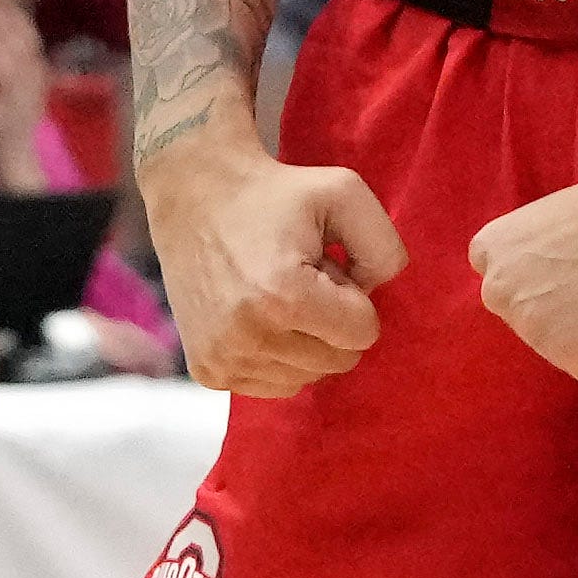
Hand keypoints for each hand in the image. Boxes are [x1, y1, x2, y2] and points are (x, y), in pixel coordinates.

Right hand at [140, 132, 394, 393]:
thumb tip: (377, 296)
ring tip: (276, 293)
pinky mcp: (206, 371)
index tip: (320, 263)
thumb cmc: (272, 193)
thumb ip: (384, 248)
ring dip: (304, 339)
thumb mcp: (343, 193)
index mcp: (284, 298)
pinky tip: (258, 315)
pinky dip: (278, 355)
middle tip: (299, 277)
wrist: (192, 193)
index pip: (363, 333)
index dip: (352, 293)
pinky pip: (275, 385)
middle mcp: (249, 338)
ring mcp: (223, 359)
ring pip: (308, 377)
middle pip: (338, 361)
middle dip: (330, 319)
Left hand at [468, 124, 577, 390]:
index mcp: (488, 252)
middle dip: (567, 311)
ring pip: (568, 348)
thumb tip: (548, 294)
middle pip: (537, 323)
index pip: (515, 291)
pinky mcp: (573, 358)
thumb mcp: (545, 228)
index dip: (553, 281)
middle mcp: (498, 293)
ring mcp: (532, 330)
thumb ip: (531, 264)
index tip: (577, 261)